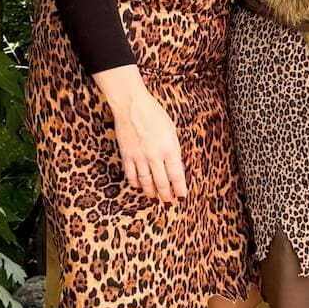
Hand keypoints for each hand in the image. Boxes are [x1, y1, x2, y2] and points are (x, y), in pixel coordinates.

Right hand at [111, 84, 186, 204]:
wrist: (131, 105)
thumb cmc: (154, 114)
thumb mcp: (171, 130)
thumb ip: (174, 149)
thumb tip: (176, 167)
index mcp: (169, 148)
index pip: (177, 175)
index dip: (180, 189)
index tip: (182, 197)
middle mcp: (155, 155)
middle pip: (162, 183)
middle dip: (167, 195)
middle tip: (169, 202)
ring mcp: (139, 157)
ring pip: (146, 183)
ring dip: (151, 193)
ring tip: (155, 198)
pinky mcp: (126, 156)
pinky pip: (131, 176)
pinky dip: (136, 183)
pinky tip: (140, 185)